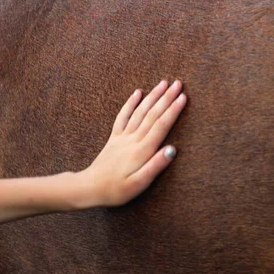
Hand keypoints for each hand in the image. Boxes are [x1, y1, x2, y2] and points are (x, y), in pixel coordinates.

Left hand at [80, 80, 185, 206]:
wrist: (90, 188)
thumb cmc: (116, 190)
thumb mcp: (139, 184)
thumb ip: (155, 166)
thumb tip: (172, 150)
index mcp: (142, 150)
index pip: (161, 125)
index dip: (173, 110)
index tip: (183, 97)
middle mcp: (133, 140)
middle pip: (152, 114)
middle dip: (166, 98)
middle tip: (178, 83)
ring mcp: (122, 137)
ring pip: (140, 111)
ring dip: (152, 96)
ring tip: (163, 83)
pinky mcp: (114, 138)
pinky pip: (123, 116)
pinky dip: (130, 103)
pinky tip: (137, 92)